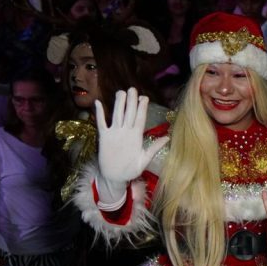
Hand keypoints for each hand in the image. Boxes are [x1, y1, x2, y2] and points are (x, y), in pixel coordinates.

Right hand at [95, 88, 168, 203]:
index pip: (140, 119)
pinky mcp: (104, 137)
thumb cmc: (131, 169)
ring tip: (121, 92)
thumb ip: (154, 148)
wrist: (115, 177)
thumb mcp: (144, 159)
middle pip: (129, 113)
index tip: (145, 97)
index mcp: (136, 136)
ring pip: (117, 115)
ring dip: (118, 104)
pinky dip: (99, 114)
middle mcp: (125, 132)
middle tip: (133, 88)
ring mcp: (114, 133)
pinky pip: (101, 123)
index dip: (142, 108)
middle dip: (131, 101)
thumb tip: (168, 138)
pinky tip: (98, 103)